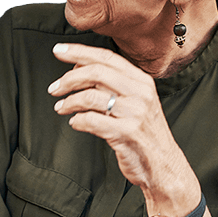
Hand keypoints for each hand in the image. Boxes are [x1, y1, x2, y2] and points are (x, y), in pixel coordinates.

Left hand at [49, 43, 191, 196]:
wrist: (164, 165)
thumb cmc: (144, 132)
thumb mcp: (136, 101)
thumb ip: (113, 84)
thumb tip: (79, 67)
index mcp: (142, 81)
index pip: (106, 58)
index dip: (79, 52)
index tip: (58, 51)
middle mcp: (140, 93)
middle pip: (96, 73)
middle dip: (68, 79)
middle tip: (54, 88)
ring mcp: (134, 113)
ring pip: (90, 97)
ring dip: (69, 102)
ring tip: (61, 108)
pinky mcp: (126, 133)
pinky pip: (91, 121)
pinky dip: (77, 121)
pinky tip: (75, 123)